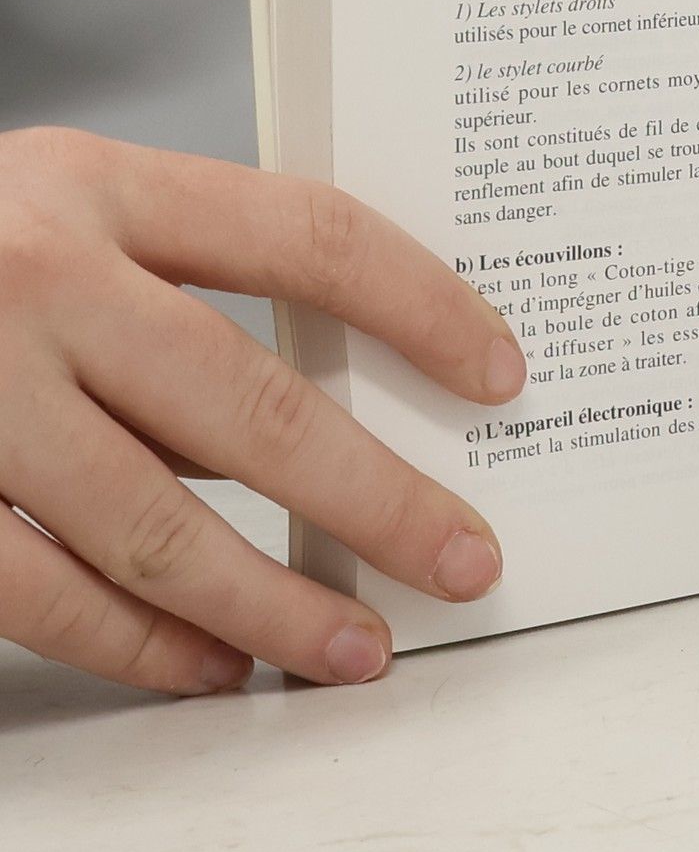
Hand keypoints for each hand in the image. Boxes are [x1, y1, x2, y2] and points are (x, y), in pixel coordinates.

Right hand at [0, 127, 525, 693]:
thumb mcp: (67, 200)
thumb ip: (184, 268)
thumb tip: (347, 376)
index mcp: (99, 185)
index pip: (308, 236)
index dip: (421, 306)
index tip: (499, 371)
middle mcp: (34, 280)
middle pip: (248, 402)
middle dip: (374, 495)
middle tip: (463, 555)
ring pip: (152, 522)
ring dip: (271, 601)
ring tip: (362, 646)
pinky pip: (37, 591)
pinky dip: (135, 643)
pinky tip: (214, 666)